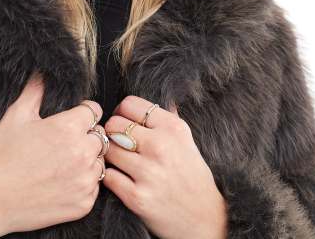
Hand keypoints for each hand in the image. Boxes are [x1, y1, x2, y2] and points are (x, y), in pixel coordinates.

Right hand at [0, 72, 106, 237]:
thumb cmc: (0, 156)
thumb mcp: (16, 114)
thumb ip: (36, 89)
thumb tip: (43, 71)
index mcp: (69, 128)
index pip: (93, 111)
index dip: (81, 112)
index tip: (71, 119)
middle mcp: (82, 153)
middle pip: (99, 136)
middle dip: (85, 136)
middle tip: (62, 143)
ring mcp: (84, 181)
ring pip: (99, 162)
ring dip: (86, 160)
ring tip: (61, 163)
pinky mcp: (83, 204)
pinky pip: (94, 187)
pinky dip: (82, 184)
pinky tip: (61, 181)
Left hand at [102, 96, 227, 238]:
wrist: (205, 218)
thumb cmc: (193, 175)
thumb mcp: (186, 140)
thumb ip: (169, 118)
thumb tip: (163, 95)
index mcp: (172, 128)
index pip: (130, 104)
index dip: (121, 112)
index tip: (124, 122)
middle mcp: (161, 146)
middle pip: (114, 124)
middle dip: (112, 132)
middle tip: (118, 142)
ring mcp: (148, 172)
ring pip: (108, 149)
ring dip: (110, 155)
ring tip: (120, 160)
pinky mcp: (137, 197)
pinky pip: (108, 176)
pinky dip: (110, 177)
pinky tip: (120, 178)